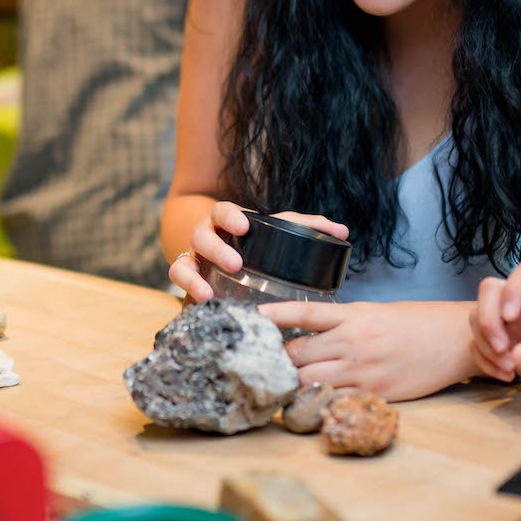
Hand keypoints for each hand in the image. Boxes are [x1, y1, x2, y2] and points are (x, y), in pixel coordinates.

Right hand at [169, 204, 347, 300]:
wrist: (220, 256)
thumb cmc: (256, 241)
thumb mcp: (278, 231)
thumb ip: (307, 228)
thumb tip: (342, 231)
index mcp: (226, 221)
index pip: (222, 210)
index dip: (229, 217)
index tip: (243, 225)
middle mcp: (205, 238)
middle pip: (201, 236)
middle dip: (216, 249)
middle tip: (236, 264)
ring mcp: (193, 261)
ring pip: (182, 264)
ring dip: (193, 278)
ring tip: (209, 296)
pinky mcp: (188, 285)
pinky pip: (179, 291)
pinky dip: (186, 298)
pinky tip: (201, 309)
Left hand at [256, 300, 474, 401]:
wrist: (454, 340)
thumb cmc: (415, 323)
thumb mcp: (374, 312)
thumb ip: (341, 322)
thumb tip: (308, 333)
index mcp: (353, 316)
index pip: (305, 312)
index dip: (275, 315)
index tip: (253, 317)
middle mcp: (354, 342)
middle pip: (298, 354)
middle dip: (277, 362)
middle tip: (261, 366)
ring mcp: (363, 371)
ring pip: (311, 381)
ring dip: (292, 386)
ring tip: (278, 389)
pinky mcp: (375, 394)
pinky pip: (336, 401)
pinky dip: (319, 403)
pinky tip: (309, 405)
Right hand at [469, 261, 520, 391]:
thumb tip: (518, 354)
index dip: (514, 289)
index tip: (510, 318)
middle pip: (491, 289)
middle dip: (488, 320)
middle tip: (502, 348)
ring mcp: (506, 321)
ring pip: (477, 315)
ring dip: (485, 344)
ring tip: (510, 369)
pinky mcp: (496, 338)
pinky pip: (475, 340)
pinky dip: (484, 359)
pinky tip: (505, 375)